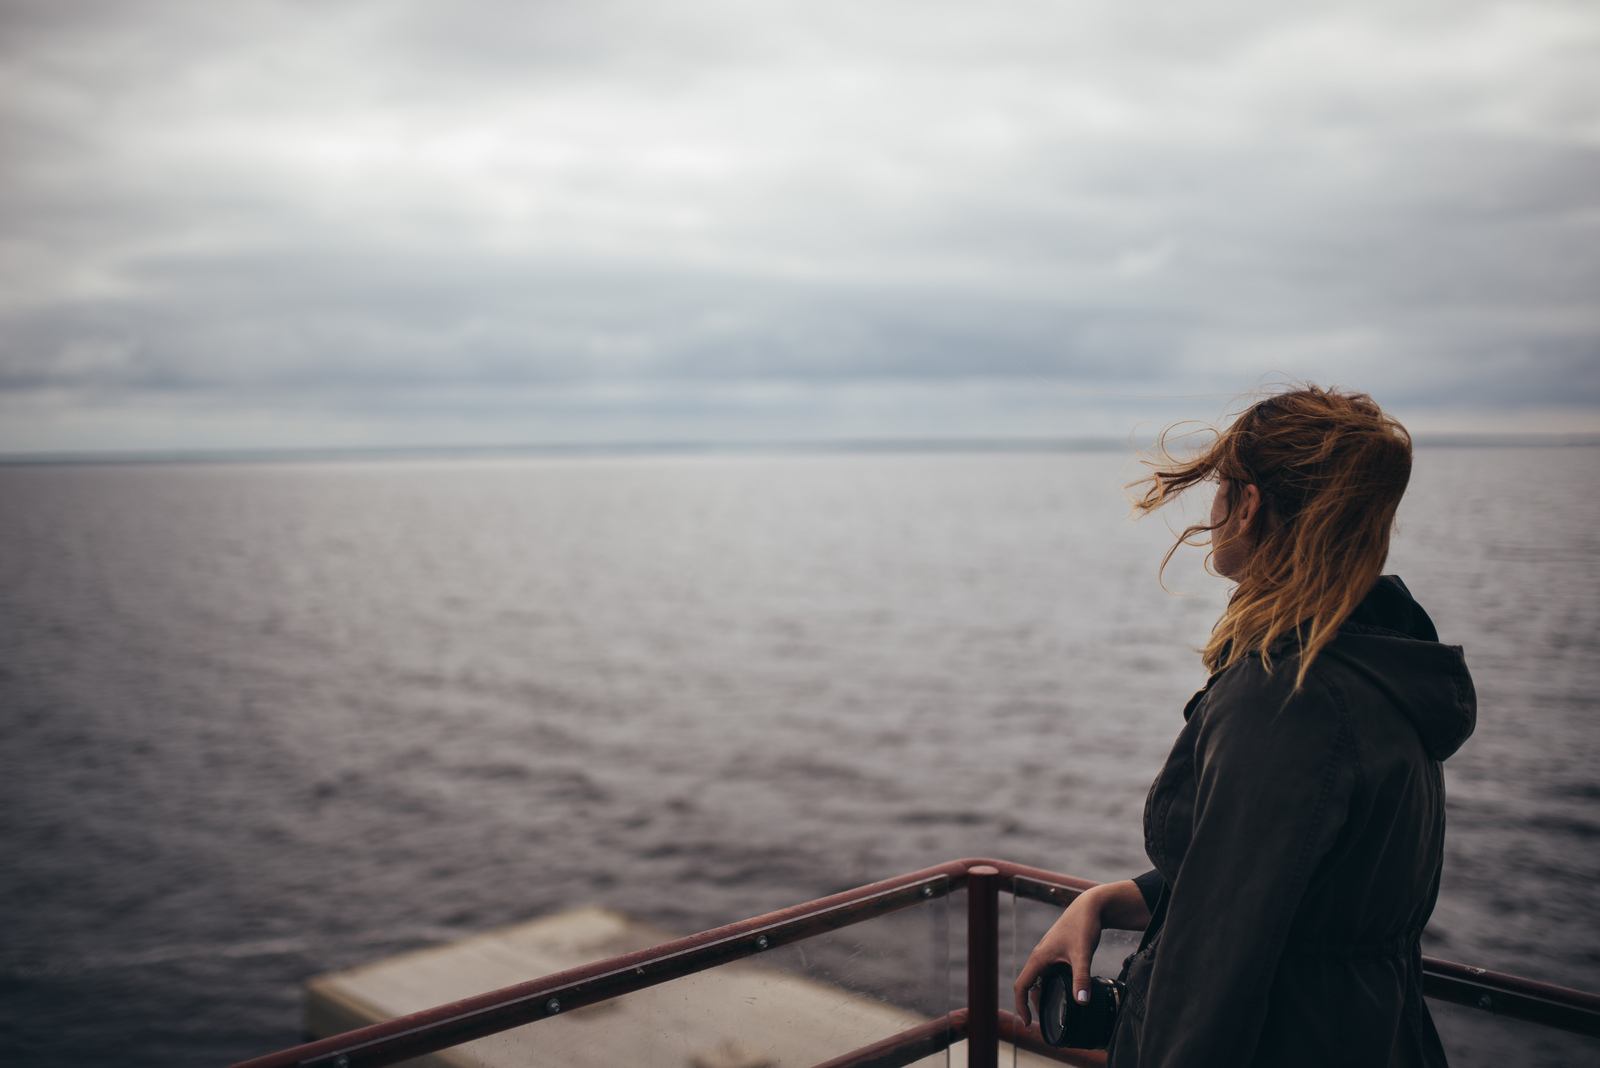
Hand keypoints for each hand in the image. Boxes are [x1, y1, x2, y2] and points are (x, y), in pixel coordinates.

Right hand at [1012, 884, 1108, 1028]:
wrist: (1090, 906)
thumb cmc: (1083, 925)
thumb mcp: (1082, 954)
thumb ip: (1081, 978)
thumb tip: (1082, 1002)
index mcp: (1039, 957)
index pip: (1021, 986)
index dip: (1021, 1006)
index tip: (1028, 1022)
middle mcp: (1040, 956)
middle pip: (1029, 985)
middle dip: (1034, 1004)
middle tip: (1046, 1021)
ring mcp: (1048, 954)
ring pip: (1039, 979)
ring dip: (1043, 994)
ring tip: (1056, 1009)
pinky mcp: (1057, 952)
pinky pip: (1048, 973)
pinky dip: (1052, 985)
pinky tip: (1067, 991)